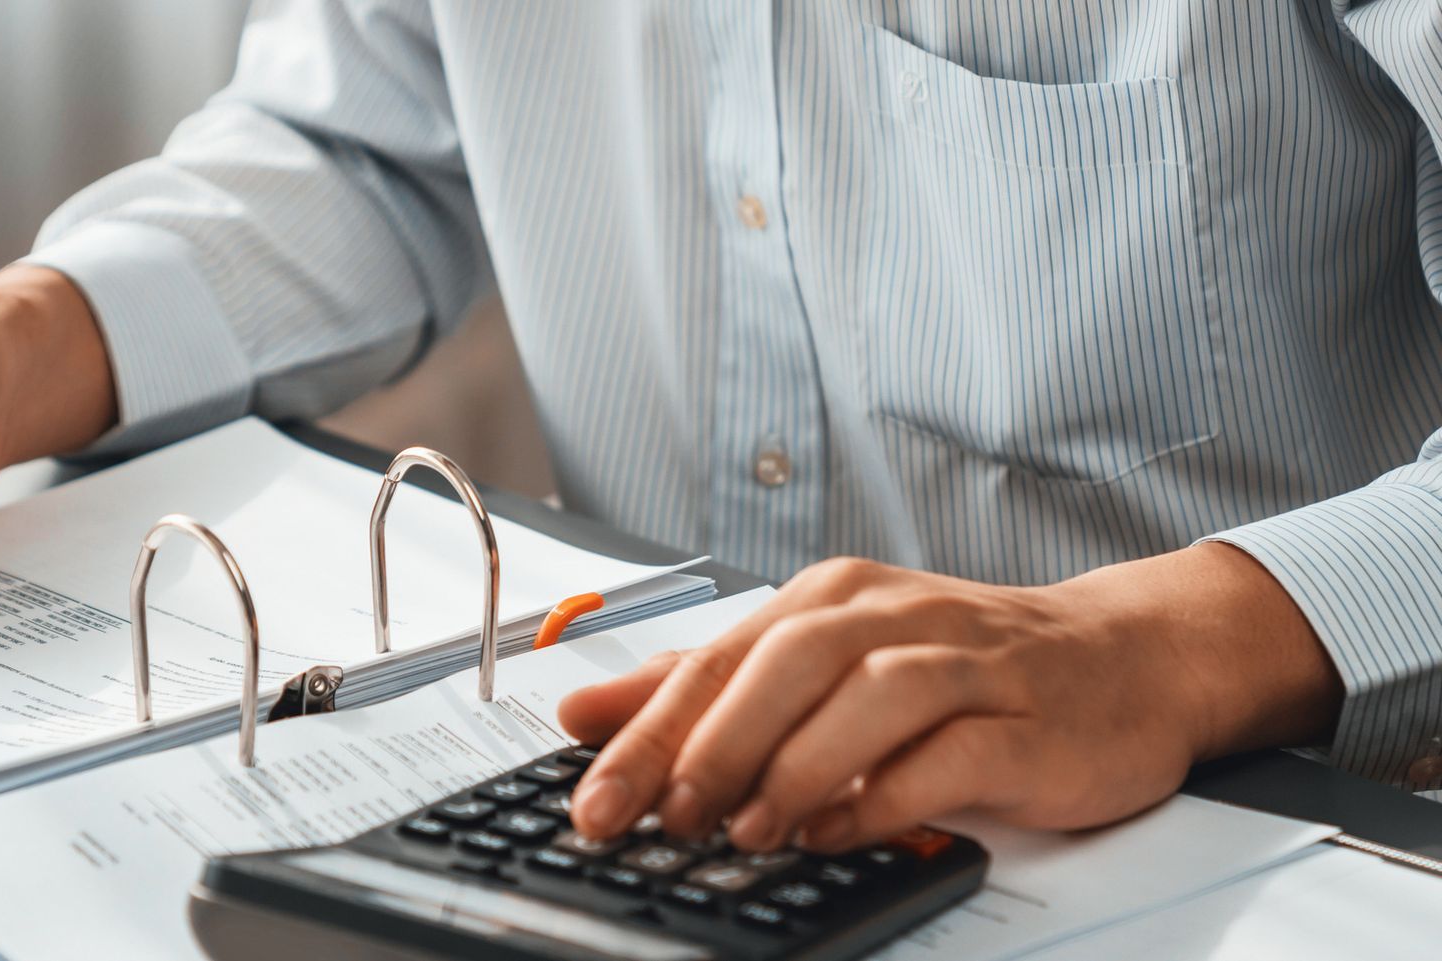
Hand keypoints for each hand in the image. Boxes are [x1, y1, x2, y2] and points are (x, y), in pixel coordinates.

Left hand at [558, 545, 1342, 851]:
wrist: (1123, 658)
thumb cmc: (960, 663)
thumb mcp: (819, 660)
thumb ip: (704, 686)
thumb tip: (583, 711)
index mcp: (831, 598)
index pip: (720, 658)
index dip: (649, 731)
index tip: (595, 800)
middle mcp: (891, 617)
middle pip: (785, 665)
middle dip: (712, 747)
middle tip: (665, 818)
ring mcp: (966, 665)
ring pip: (868, 698)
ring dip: (798, 767)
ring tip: (749, 831)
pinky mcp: (1027, 722)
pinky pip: (951, 753)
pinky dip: (889, 793)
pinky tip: (843, 828)